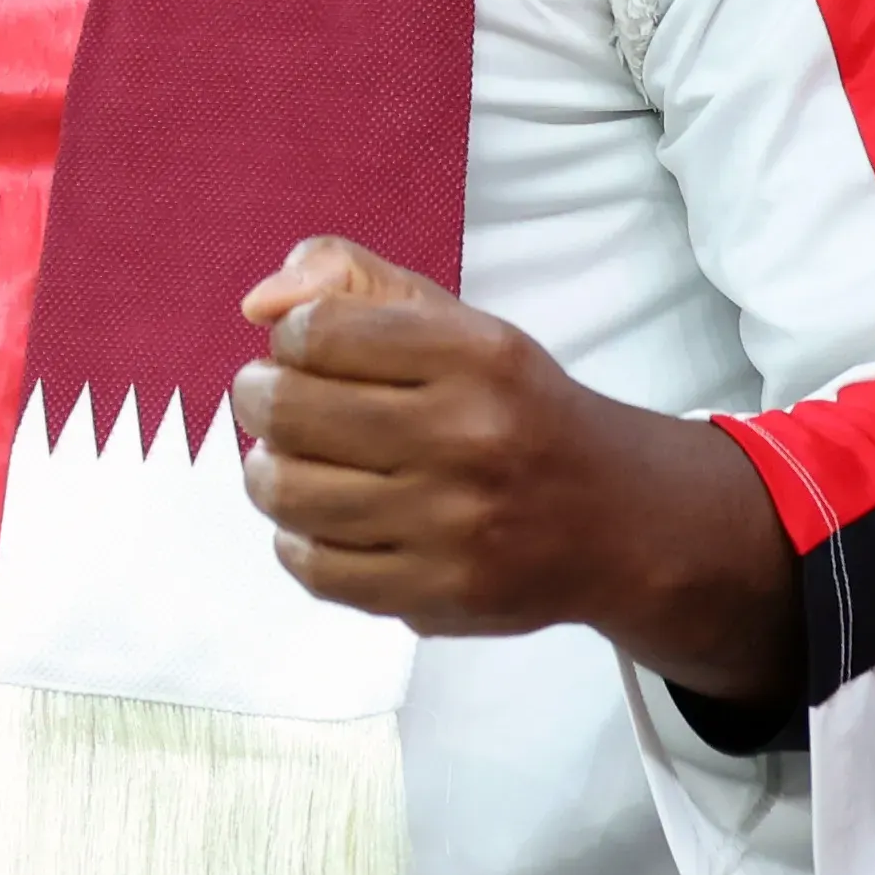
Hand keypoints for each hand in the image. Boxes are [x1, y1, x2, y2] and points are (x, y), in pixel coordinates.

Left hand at [233, 237, 799, 703]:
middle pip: (289, 411)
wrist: (617, 518)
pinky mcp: (440, 594)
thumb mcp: (457, 322)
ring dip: (267, 472)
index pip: (316, 331)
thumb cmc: (515, 408)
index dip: (288, 339)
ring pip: (289, 493)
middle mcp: (469, 437)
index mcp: (475, 355)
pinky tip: (316, 521)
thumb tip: (257, 303)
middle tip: (269, 402)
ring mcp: (454, 524)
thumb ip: (353, 280)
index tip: (302, 351)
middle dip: (258, 399)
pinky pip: (315, 568)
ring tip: (288, 461)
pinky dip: (294, 541)